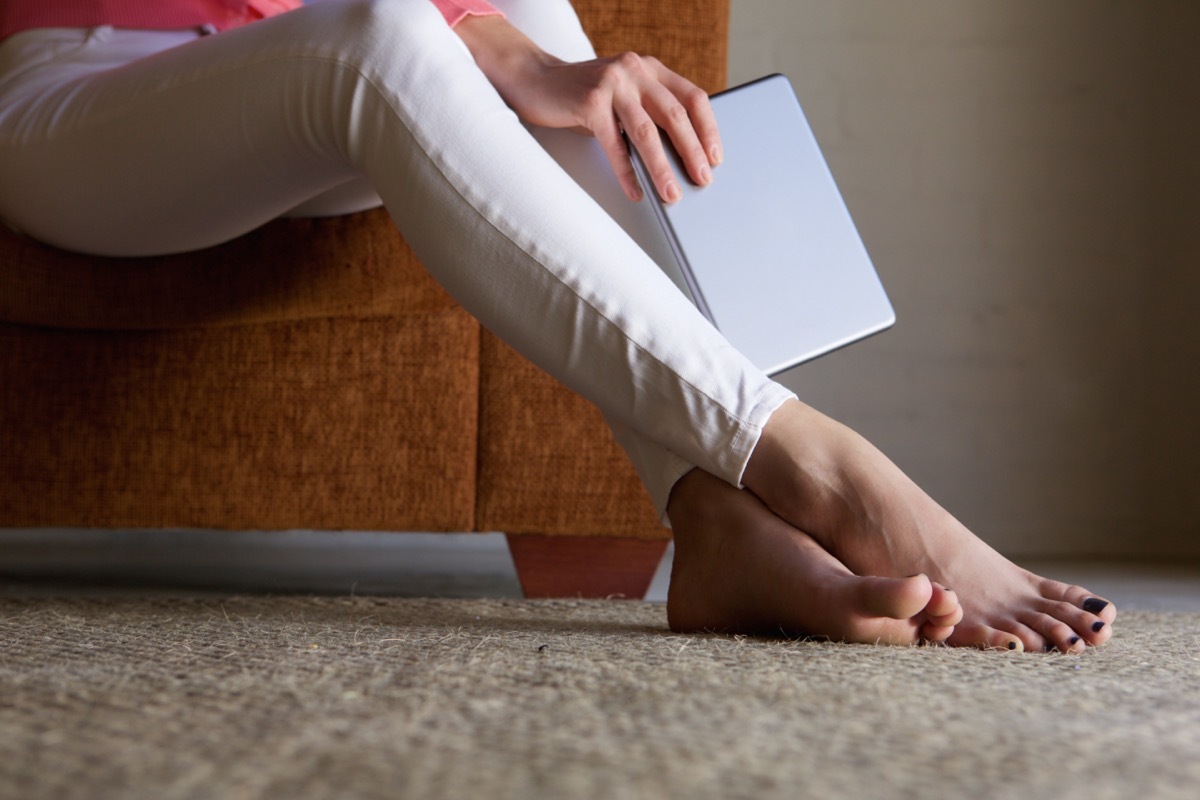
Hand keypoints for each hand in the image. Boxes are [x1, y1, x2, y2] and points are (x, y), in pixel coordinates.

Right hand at [455, 15, 721, 203]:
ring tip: (672, 194)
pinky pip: (615, 144)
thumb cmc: (582, 96)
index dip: (708, 129)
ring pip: (647, 132)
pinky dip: (626, 172)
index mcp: (649, 68)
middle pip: (675, 115)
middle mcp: (634, 70)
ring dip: (662, 168)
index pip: (692, 97)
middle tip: (703, 180)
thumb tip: (682, 156)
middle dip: (692, 152)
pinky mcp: (589, 101)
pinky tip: (635, 191)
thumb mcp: (623, 97)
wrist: (534, 80)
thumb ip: (649, 112)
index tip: (715, 157)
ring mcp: (612, 83)